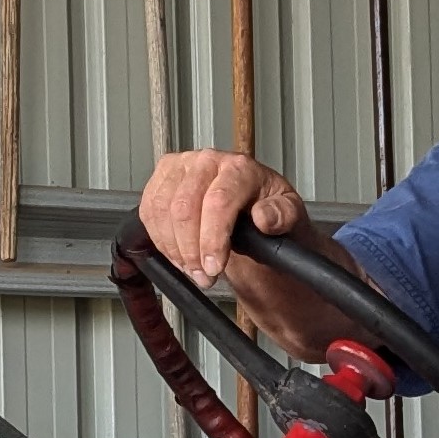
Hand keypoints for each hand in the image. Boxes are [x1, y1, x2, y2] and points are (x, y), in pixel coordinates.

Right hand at [138, 150, 305, 283]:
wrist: (251, 213)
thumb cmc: (269, 212)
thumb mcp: (290, 216)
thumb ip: (283, 215)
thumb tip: (265, 218)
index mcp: (240, 167)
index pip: (218, 201)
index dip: (213, 239)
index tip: (215, 266)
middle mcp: (207, 161)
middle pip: (185, 208)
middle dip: (191, 250)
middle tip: (204, 276)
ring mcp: (181, 168)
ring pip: (161, 211)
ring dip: (174, 249)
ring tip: (193, 269)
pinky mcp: (162, 179)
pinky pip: (148, 212)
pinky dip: (159, 240)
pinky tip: (177, 256)